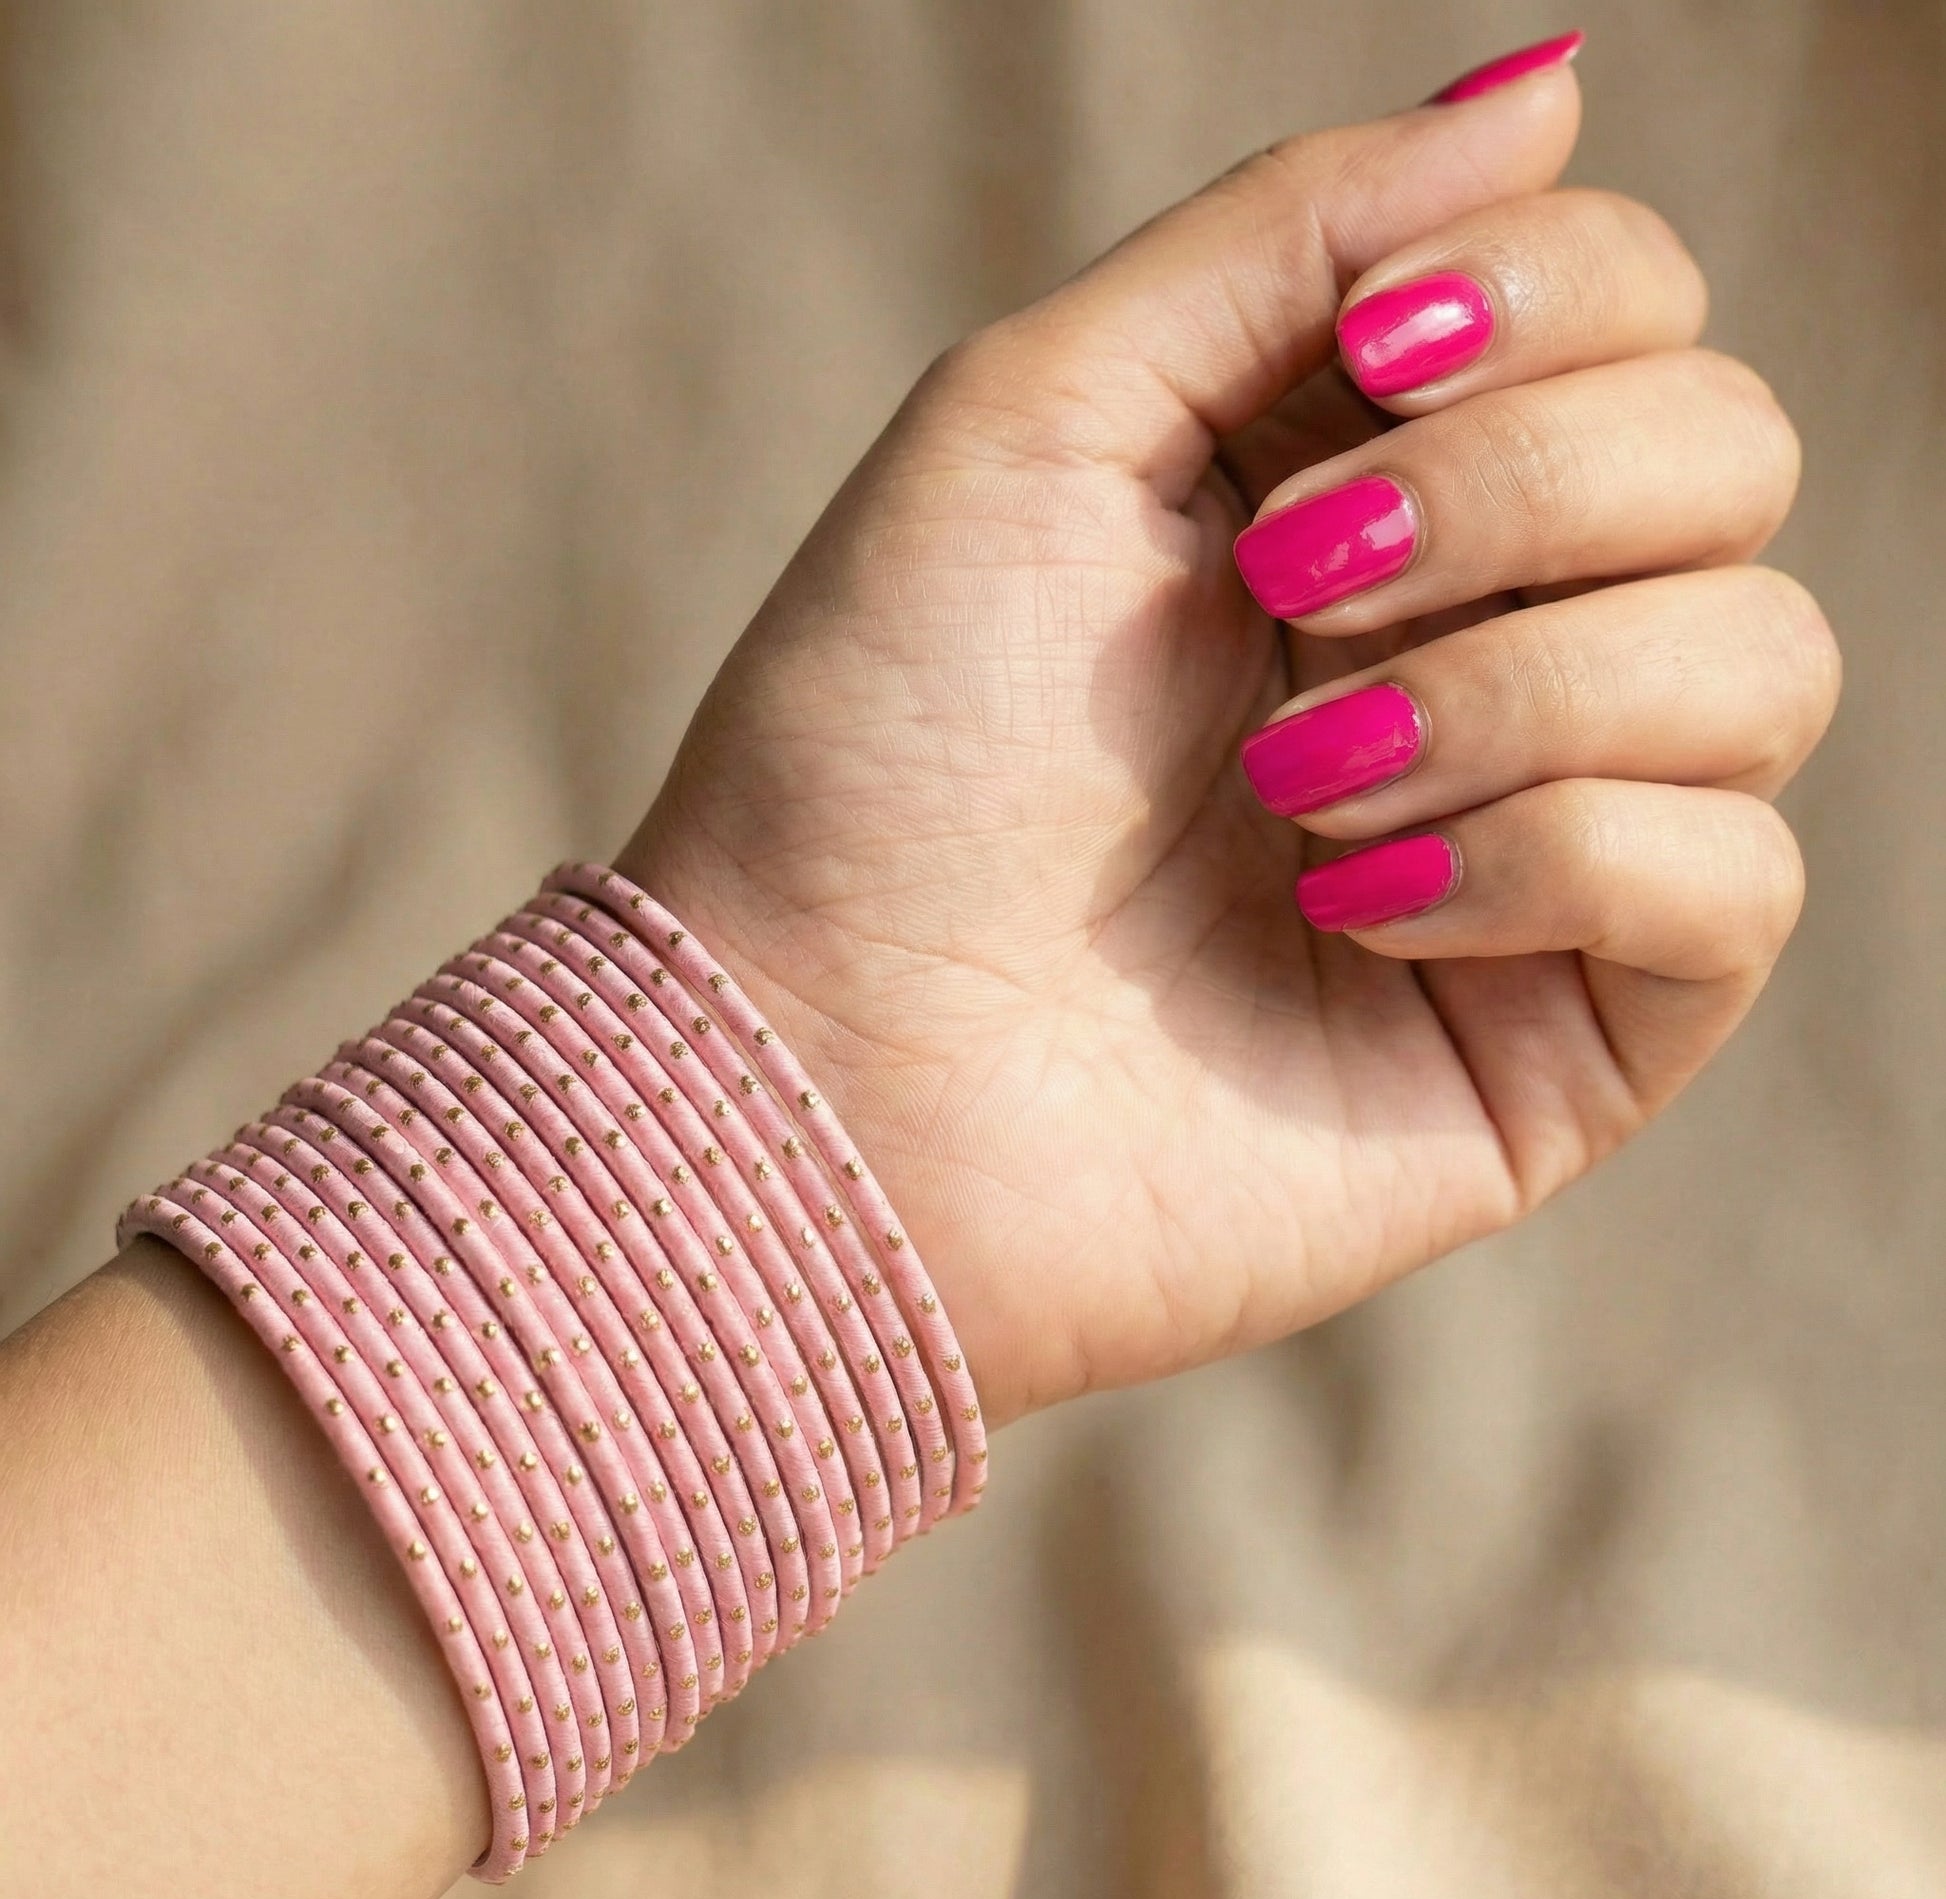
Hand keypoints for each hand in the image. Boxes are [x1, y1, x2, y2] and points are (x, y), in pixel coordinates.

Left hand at [619, 69, 1833, 1426]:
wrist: (830, 1062)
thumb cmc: (889, 739)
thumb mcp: (1044, 414)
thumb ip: (1289, 238)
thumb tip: (1549, 90)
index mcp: (1373, 486)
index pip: (1635, 306)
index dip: (1544, 300)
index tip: (1362, 365)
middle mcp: (1484, 647)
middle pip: (1729, 454)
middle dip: (1520, 493)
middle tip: (1292, 596)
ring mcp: (1540, 846)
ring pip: (1765, 661)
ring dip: (1517, 690)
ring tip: (1298, 788)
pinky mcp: (1569, 1036)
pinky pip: (1734, 884)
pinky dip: (1553, 860)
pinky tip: (1353, 916)